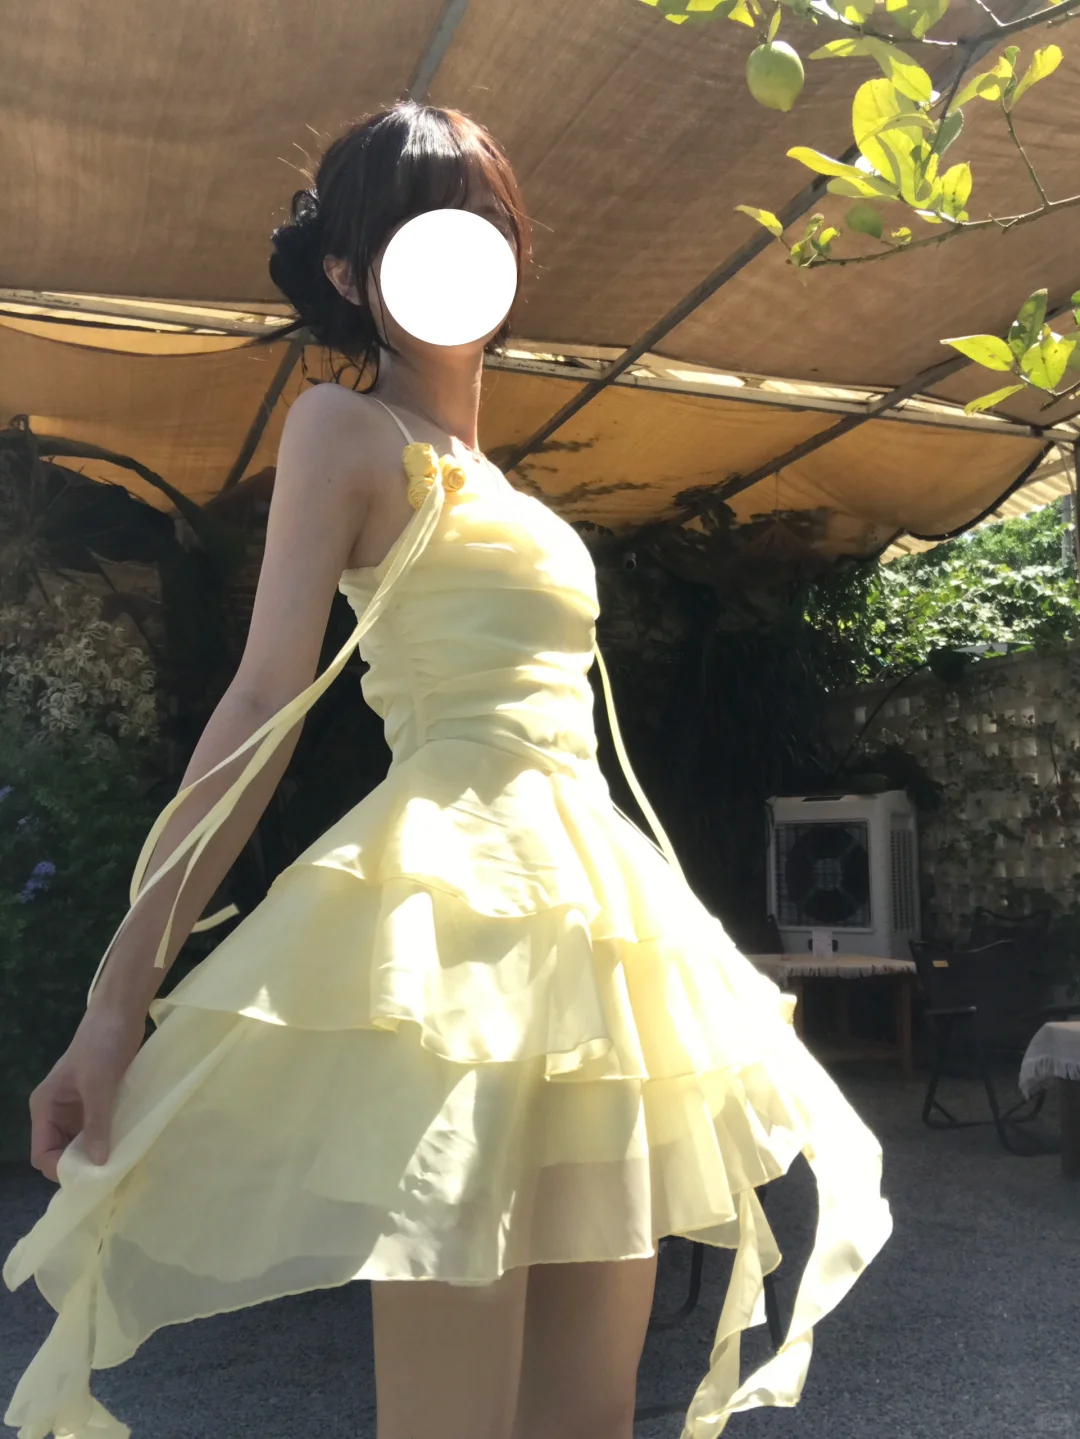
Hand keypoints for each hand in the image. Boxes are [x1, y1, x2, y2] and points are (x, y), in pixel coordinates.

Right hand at [28, 1005, 145, 1182]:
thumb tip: (97, 1163)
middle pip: (61, 1152)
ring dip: (97, 1153)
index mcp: (45, 1107)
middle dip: (81, 1164)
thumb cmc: (102, 1045)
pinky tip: (126, 1146)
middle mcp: (57, 1112)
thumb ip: (96, 1124)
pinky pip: (98, 1130)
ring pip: (81, 1143)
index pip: (43, 1153)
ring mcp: (78, 1108)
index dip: (60, 1168)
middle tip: (109, 1175)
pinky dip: (108, 1139)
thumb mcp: (98, 1085)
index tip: (89, 1176)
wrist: (121, 1014)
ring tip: (120, 1163)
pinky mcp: (98, 1102)